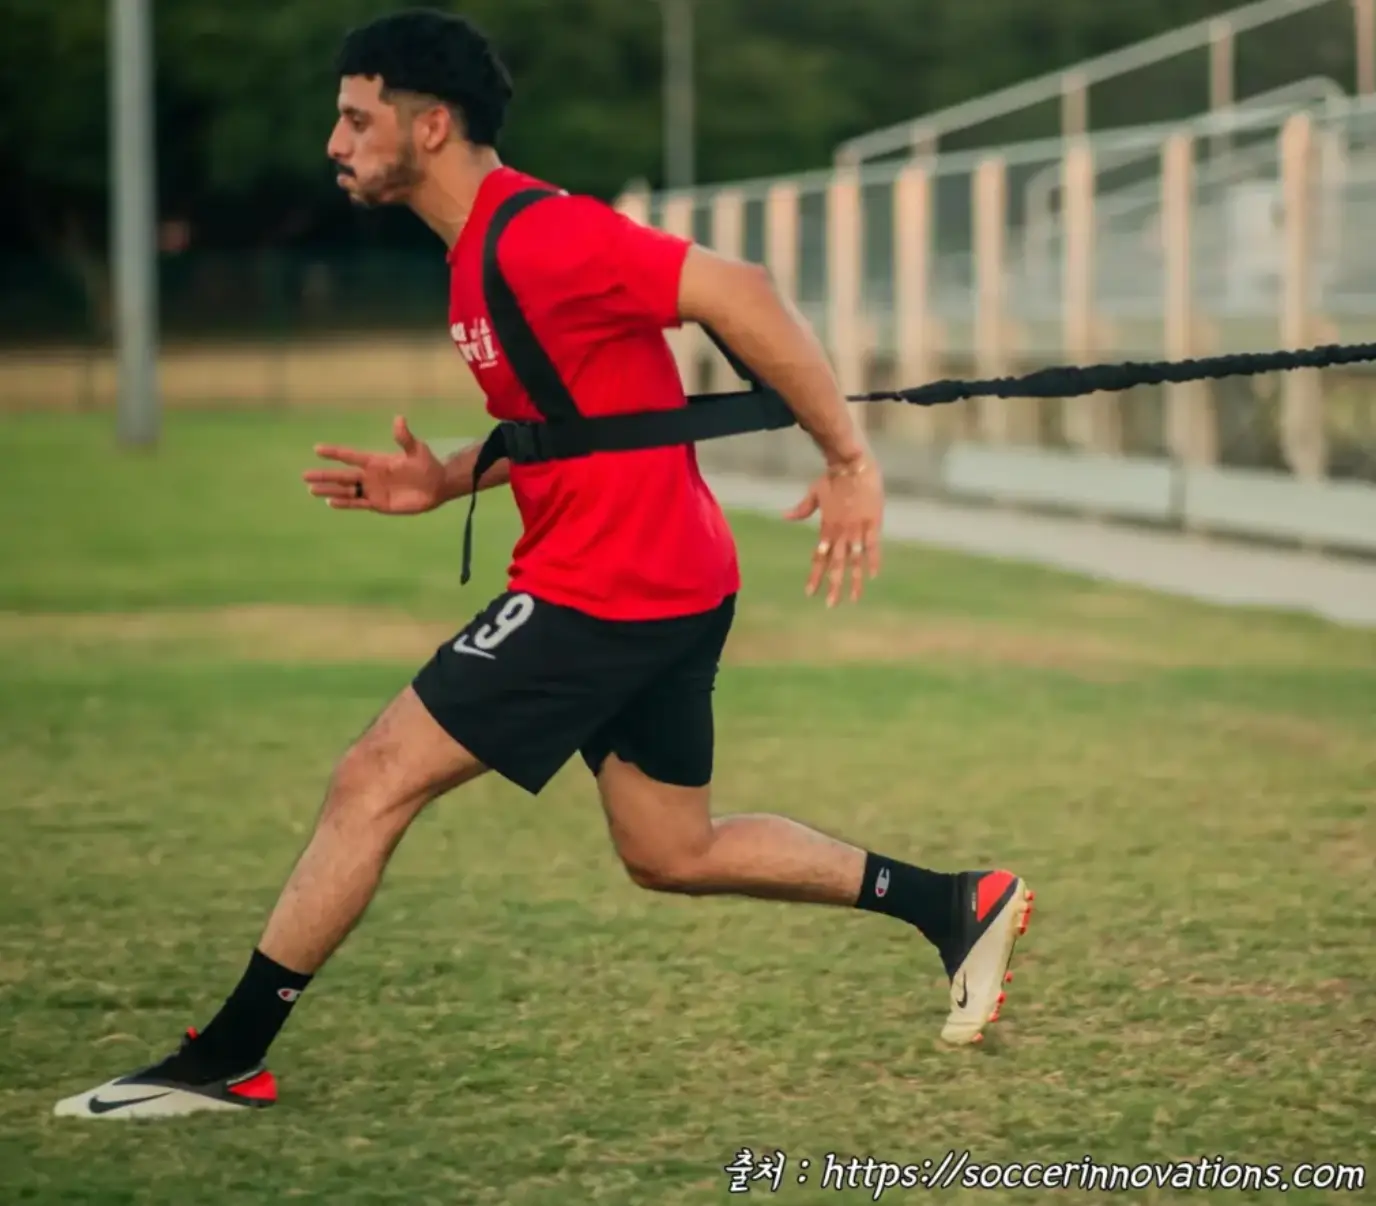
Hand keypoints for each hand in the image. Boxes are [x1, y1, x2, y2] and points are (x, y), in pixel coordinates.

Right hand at [303, 415, 447, 514]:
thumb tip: (399, 419)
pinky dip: (345, 503)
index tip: (317, 449)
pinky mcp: (379, 504)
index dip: (334, 452)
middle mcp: (371, 475)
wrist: (437, 486)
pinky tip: (331, 502)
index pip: (350, 456)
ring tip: (312, 490)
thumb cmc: (427, 465)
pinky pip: (358, 504)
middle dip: (324, 475)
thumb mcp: (416, 449)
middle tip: (304, 476)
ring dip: (330, 490)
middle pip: (342, 476)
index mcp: (376, 461)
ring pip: (346, 490)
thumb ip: (404, 438)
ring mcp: (374, 490)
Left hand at [784, 455, 883, 605]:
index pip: (819, 558)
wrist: (851, 463)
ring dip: (853, 580)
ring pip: (854, 560)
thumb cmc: (832, 476)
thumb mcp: (814, 493)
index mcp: (826, 527)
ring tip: (853, 598)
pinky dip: (873, 560)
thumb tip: (784, 516)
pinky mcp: (872, 522)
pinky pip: (873, 546)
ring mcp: (857, 529)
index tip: (810, 593)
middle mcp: (840, 532)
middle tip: (830, 605)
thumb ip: (802, 508)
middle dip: (833, 586)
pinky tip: (872, 576)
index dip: (815, 576)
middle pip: (836, 565)